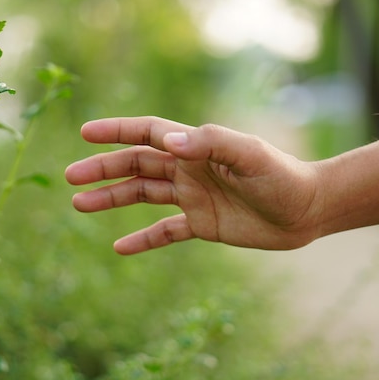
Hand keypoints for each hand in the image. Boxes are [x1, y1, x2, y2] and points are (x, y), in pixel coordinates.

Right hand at [65, 116, 321, 253]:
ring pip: (142, 196)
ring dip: (111, 199)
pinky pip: (164, 232)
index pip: (149, 133)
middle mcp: (189, 169)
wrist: (307, 210)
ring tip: (79, 204)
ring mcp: (192, 197)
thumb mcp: (249, 154)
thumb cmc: (282, 176)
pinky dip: (143, 240)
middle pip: (137, 165)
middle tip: (71, 178)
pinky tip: (119, 248)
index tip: (85, 134)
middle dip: (103, 169)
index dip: (117, 131)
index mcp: (196, 148)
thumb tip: (168, 141)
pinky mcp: (201, 224)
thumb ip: (210, 143)